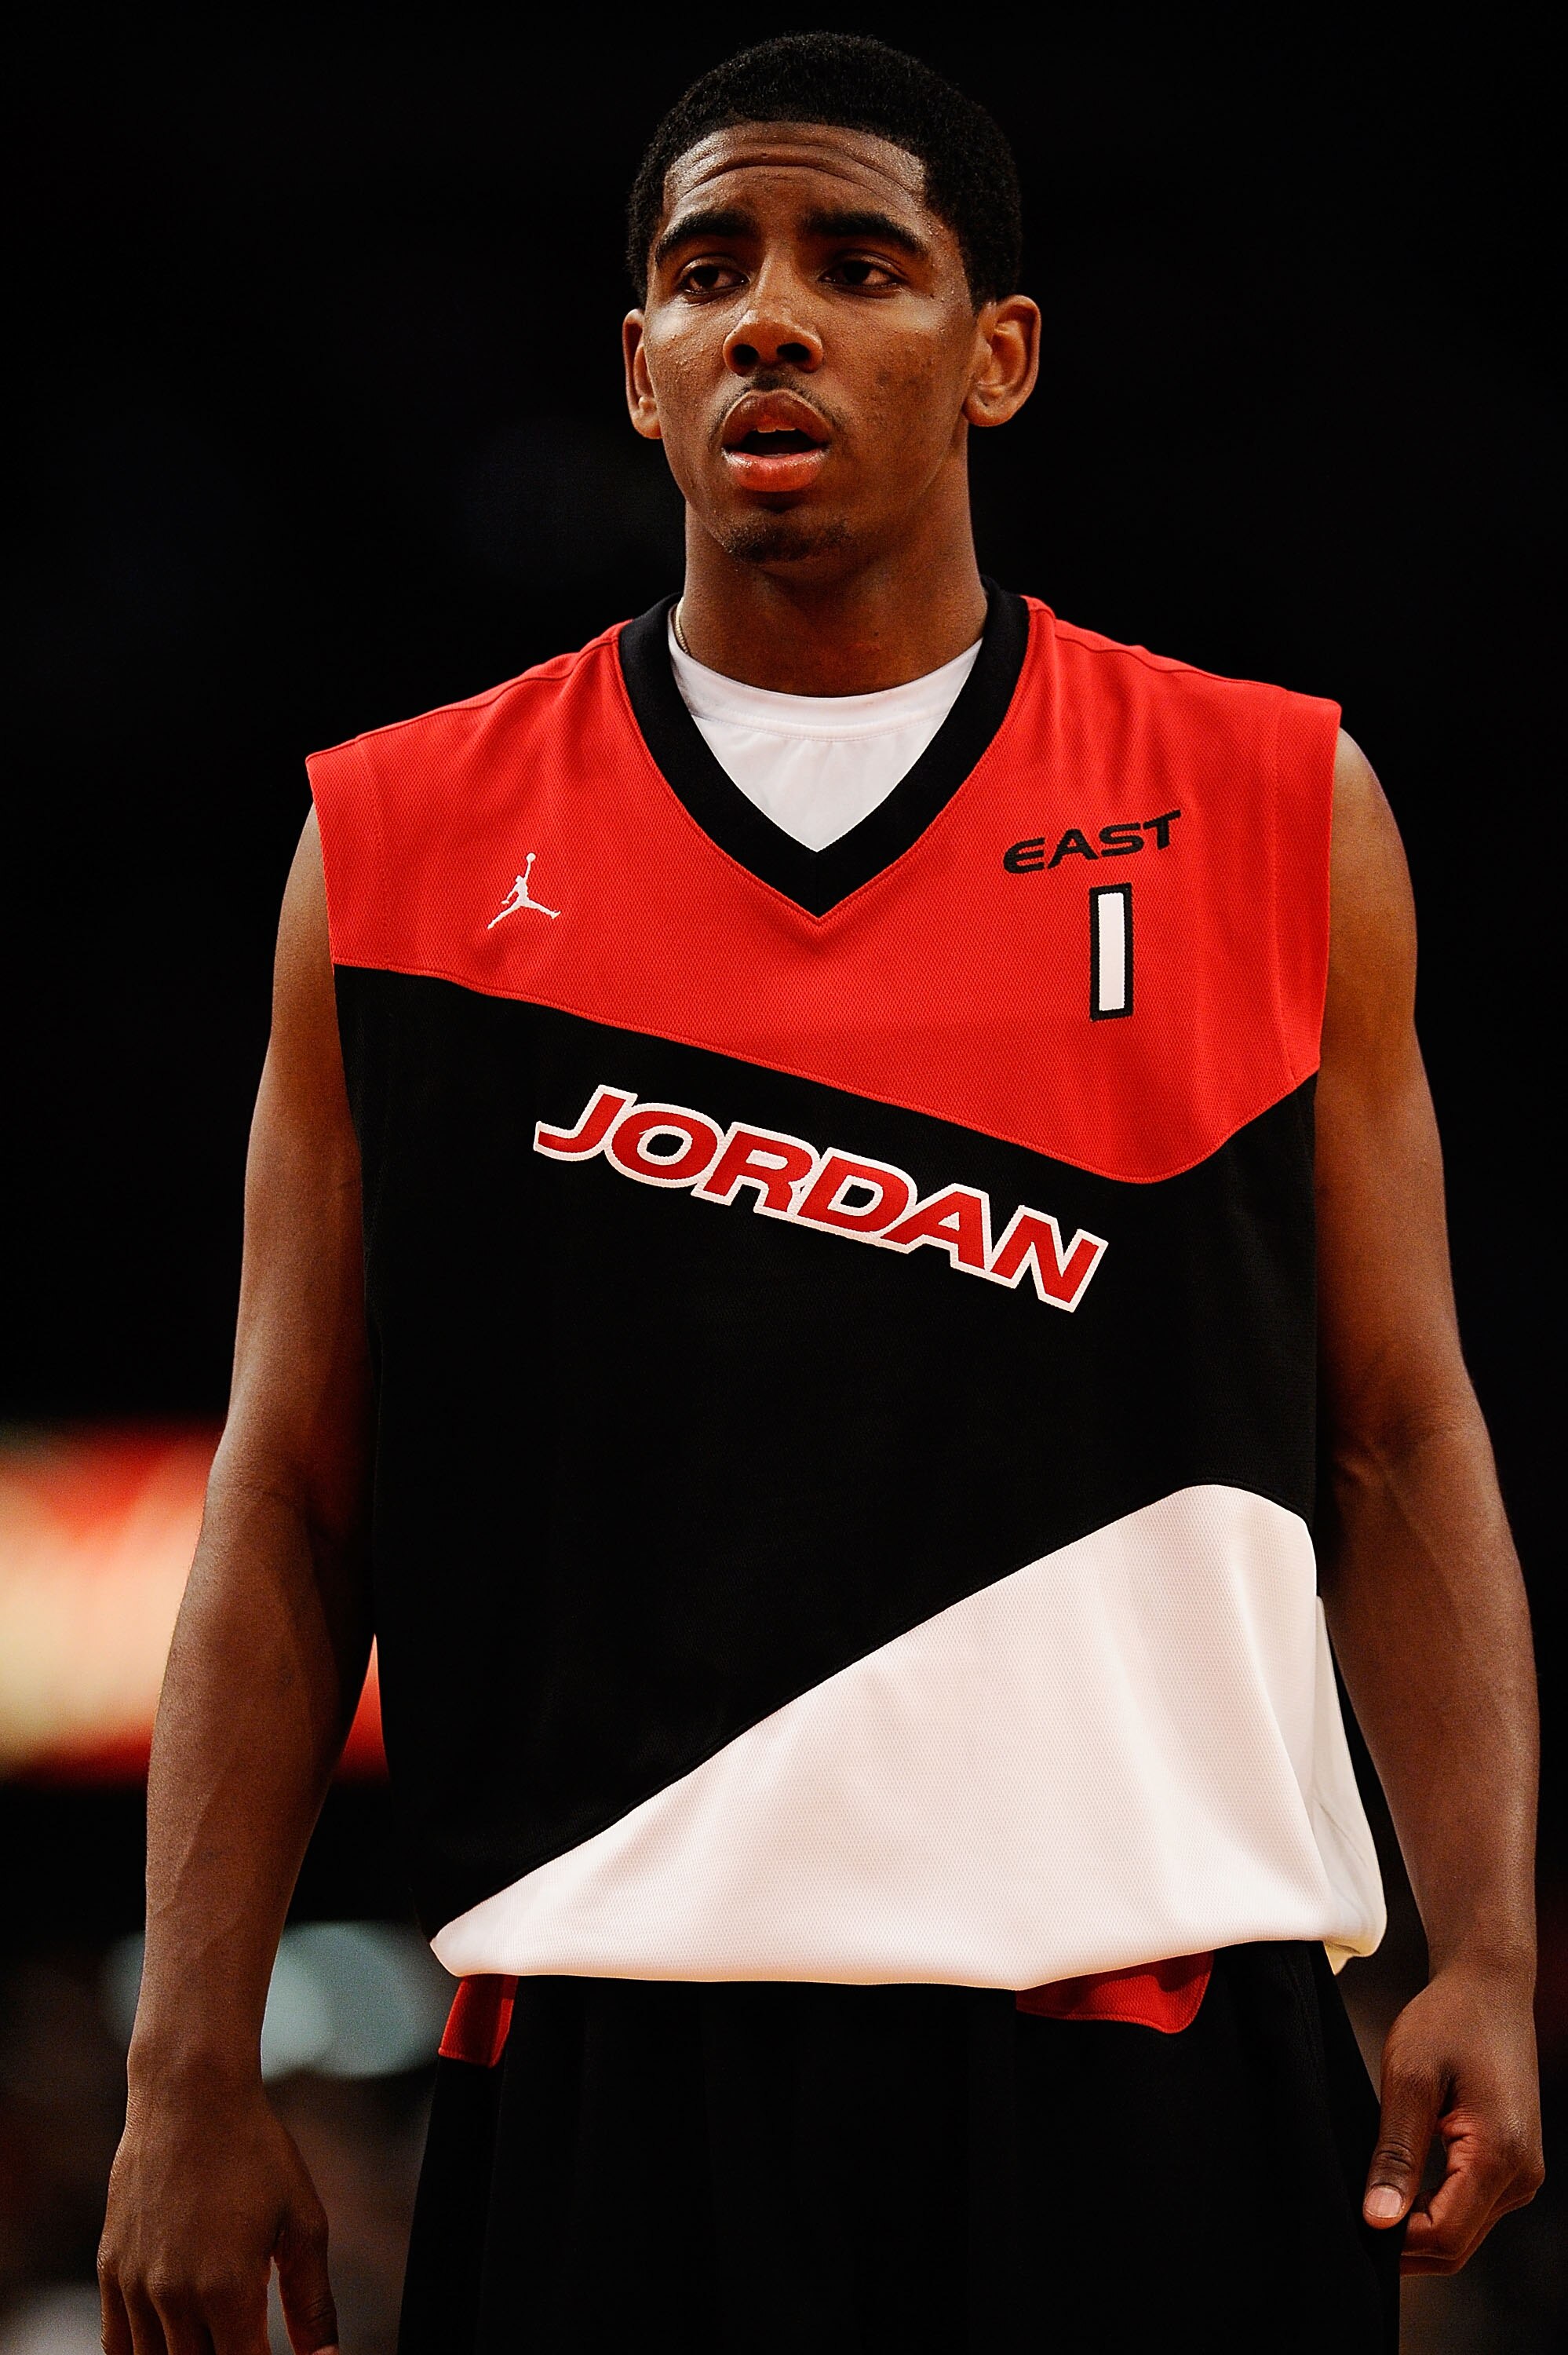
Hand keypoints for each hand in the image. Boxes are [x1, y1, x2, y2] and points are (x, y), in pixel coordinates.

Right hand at [99, 2074, 337, 2354]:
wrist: (189, 2096)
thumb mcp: (302, 2220)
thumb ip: (312, 2299)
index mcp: (228, 2289)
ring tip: (216, 2340)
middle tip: (246, 2342)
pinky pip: (117, 2344)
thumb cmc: (255, 2151)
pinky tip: (171, 2344)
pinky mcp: (110, 2270)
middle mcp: (173, 2296)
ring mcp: (135, 2286)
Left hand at [1362, 1958, 1543, 2272]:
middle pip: (1457, 2245)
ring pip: (1464, 2231)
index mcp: (1499, 2155)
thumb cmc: (1447, 2020)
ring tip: (1369, 2200)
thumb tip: (1379, 2218)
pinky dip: (1435, 2209)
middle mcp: (1521, 2175)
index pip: (1444, 2235)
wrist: (1490, 1987)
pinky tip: (1398, 2188)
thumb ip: (1396, 2153)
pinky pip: (1472, 2207)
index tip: (1350, 2221)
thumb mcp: (1409, 2079)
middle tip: (1350, 2219)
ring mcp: (1522, 2173)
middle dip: (1404, 2243)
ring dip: (1418, 2228)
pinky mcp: (1514, 2164)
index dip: (1395, 2241)